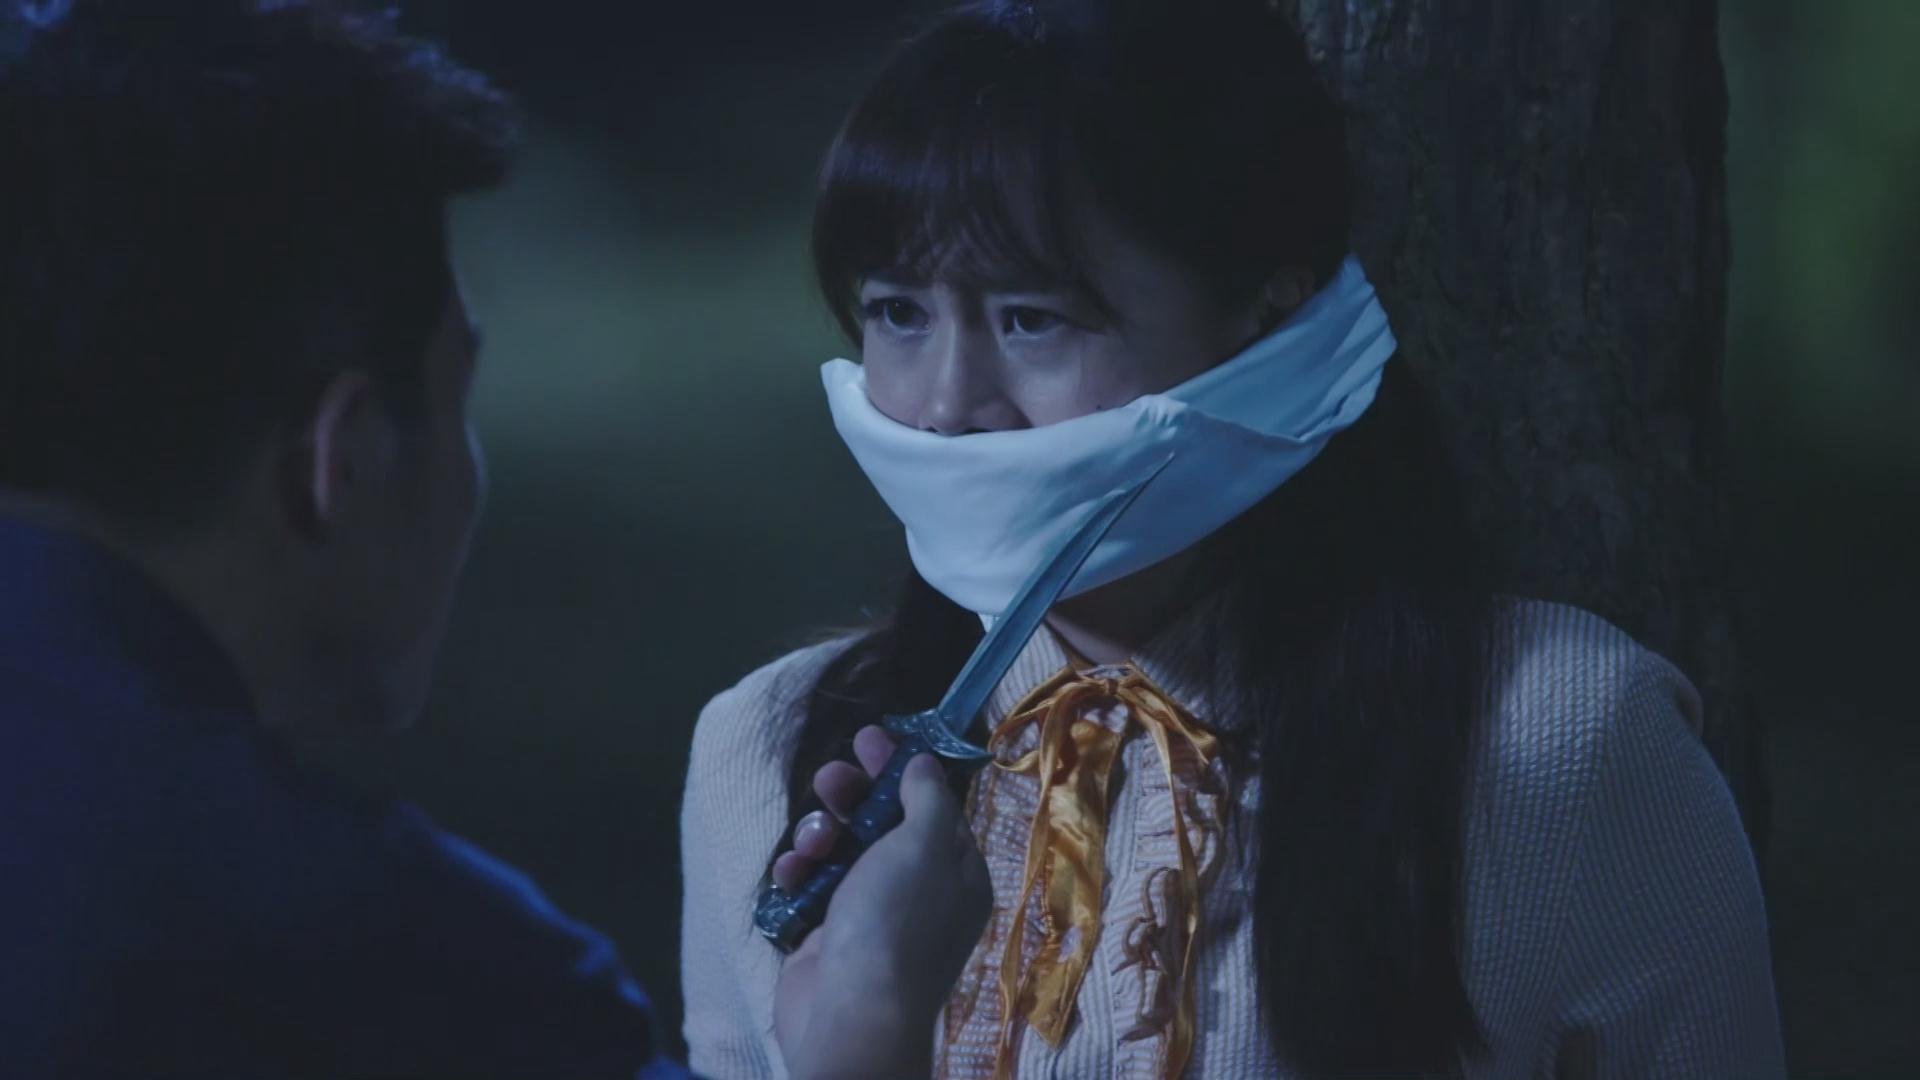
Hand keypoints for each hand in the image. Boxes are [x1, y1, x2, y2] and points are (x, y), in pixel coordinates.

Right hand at [773, 726, 990, 1079]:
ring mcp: (868, 914)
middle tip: (830, 776)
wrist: (851, 1010)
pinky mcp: (825, 933)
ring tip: (813, 841)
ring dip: (819, 834)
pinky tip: (790, 872)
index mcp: (954, 872)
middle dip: (852, 795)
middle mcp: (915, 891)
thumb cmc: (896, 920)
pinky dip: (797, 873)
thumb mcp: (924, 845)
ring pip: (840, 851)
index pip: (931, 806)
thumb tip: (926, 763)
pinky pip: (810, 886)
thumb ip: (926, 798)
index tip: (869, 738)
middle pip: (881, 823)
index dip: (902, 769)